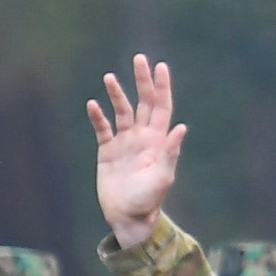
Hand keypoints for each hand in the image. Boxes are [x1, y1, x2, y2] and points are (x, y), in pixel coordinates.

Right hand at [89, 56, 187, 247]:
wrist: (129, 217)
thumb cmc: (149, 199)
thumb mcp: (162, 176)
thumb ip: (171, 152)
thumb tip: (182, 127)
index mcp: (159, 140)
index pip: (162, 107)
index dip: (162, 87)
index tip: (160, 66)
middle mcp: (143, 137)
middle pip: (144, 102)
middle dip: (142, 81)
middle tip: (140, 59)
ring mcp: (125, 143)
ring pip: (122, 111)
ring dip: (117, 95)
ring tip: (110, 77)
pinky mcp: (108, 151)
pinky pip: (102, 129)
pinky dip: (98, 116)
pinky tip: (93, 104)